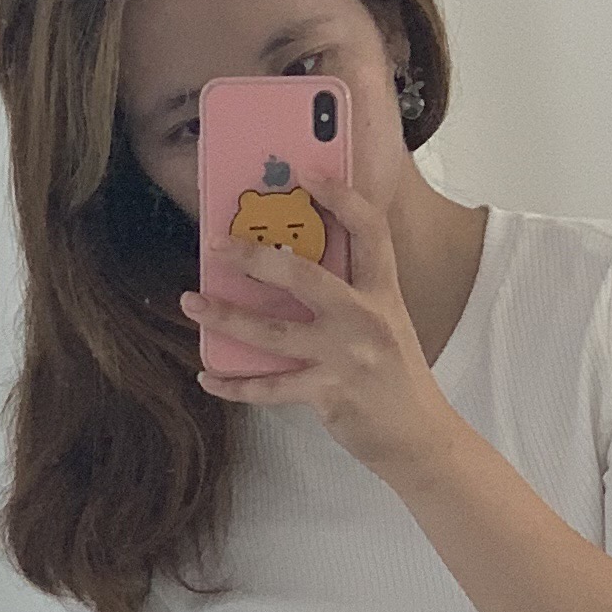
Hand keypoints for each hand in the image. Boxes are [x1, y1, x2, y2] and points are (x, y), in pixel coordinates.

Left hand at [179, 176, 452, 480]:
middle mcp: (366, 318)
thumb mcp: (385, 324)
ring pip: (273, 332)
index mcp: (383, 293)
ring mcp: (346, 357)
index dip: (341, 197)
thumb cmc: (396, 377)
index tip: (309, 173)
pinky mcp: (329, 394)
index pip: (369, 230)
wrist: (420, 438)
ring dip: (226, 316)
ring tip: (191, 303)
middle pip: (304, 275)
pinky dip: (236, 384)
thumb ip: (350, 293)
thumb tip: (290, 265)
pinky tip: (209, 376)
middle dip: (254, 256)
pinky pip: (271, 387)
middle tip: (217, 244)